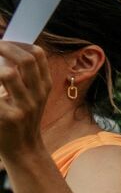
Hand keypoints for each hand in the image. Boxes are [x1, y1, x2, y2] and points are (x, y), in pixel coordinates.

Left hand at [0, 43, 52, 162]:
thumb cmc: (22, 120)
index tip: (2, 42)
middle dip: (5, 47)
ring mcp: (23, 106)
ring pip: (8, 73)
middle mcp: (37, 94)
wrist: (23, 150)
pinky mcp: (7, 116)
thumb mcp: (32, 97)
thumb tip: (4, 53)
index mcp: (44, 86)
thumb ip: (24, 77)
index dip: (18, 43)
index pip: (37, 55)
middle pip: (26, 60)